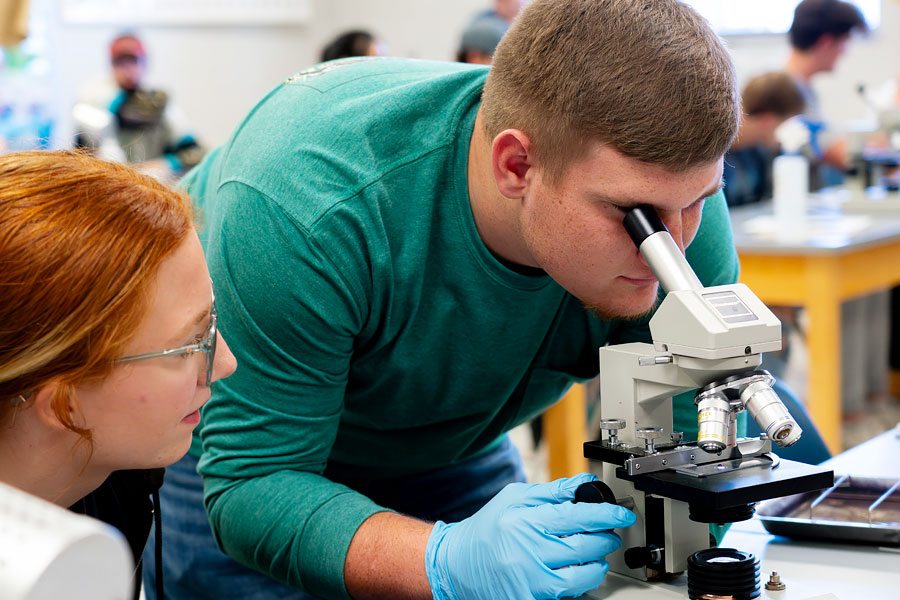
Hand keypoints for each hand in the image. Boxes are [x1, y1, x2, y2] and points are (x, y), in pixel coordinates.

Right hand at [425, 472, 635, 599]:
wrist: (456, 565)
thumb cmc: (486, 528)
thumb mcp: (514, 497)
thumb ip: (552, 492)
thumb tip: (584, 484)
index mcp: (525, 520)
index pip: (577, 516)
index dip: (607, 515)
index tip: (622, 514)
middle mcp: (528, 551)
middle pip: (585, 546)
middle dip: (606, 539)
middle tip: (608, 534)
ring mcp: (530, 580)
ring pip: (582, 576)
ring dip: (597, 564)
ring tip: (594, 554)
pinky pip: (567, 593)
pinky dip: (579, 581)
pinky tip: (575, 570)